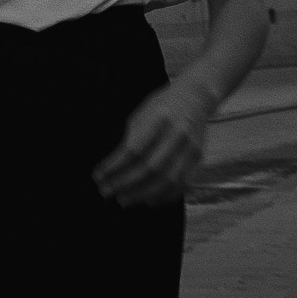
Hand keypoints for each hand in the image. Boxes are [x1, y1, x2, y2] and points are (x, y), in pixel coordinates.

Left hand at [91, 80, 215, 207]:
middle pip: (150, 168)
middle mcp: (177, 134)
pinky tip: (147, 200)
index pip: (134, 148)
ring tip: (123, 200)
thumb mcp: (142, 113)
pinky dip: (163, 196)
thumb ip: (131, 138)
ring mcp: (190, 148)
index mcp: (159, 117)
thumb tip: (114, 168)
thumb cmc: (162, 105)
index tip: (99, 175)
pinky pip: (180, 185)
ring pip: (166, 180)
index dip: (114, 166)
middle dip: (125, 184)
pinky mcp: (197, 159)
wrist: (195, 97)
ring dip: (142, 194)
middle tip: (106, 192)